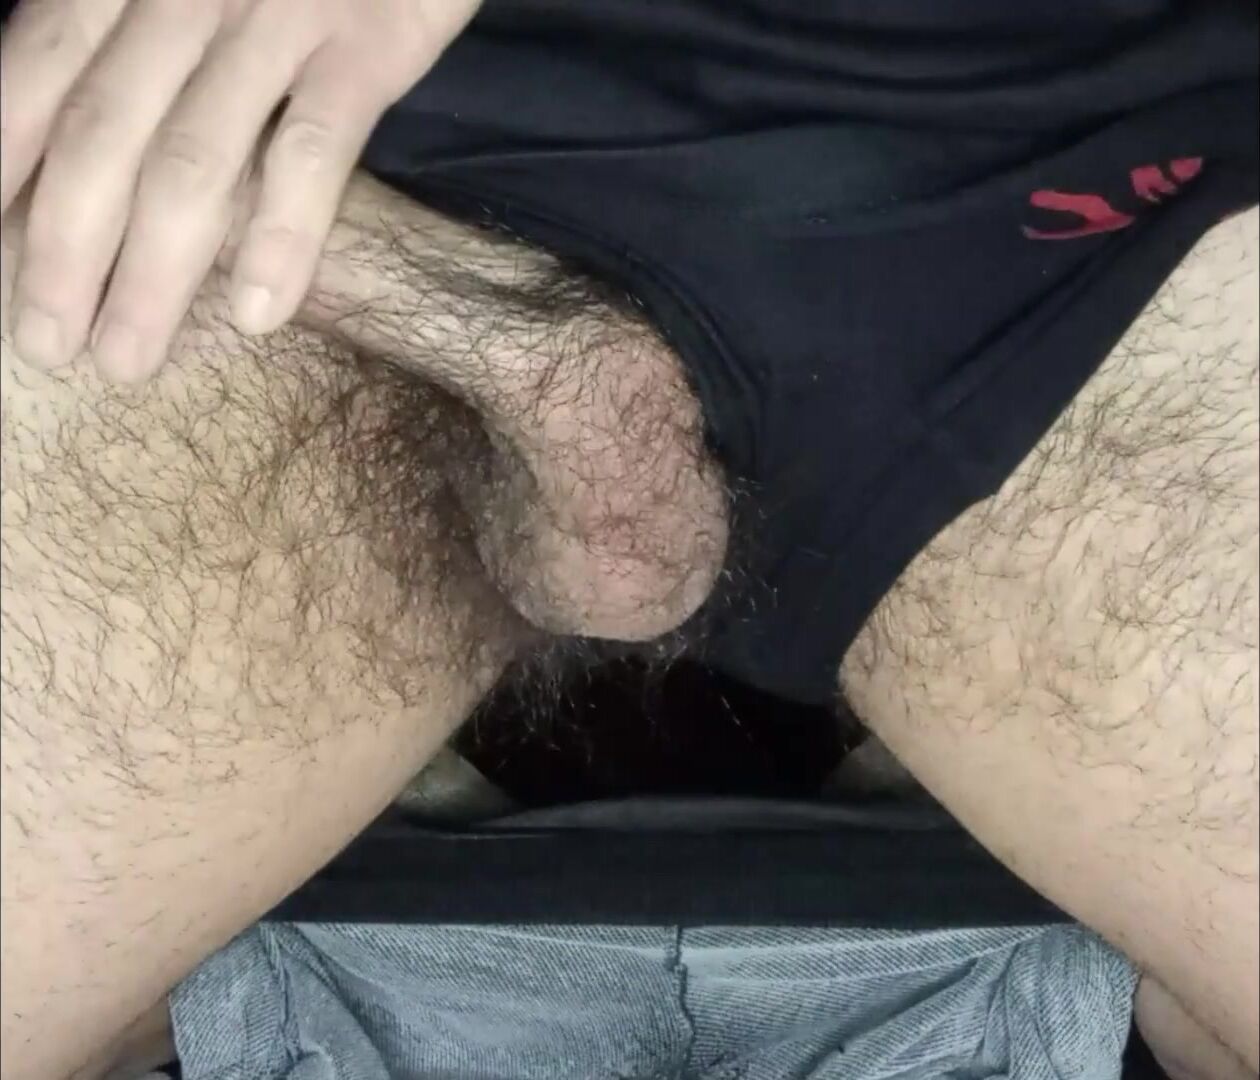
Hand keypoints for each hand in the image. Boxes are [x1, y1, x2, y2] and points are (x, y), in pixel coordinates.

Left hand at [0, 0, 480, 380]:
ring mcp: (276, 16)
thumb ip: (134, 21)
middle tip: (46, 345)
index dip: (4, 168)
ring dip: (153, 272)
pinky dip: (284, 234)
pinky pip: (313, 150)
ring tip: (127, 358)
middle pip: (103, 134)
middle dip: (63, 250)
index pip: (41, 71)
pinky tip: (259, 314)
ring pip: (194, 159)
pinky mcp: (366, 42)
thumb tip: (87, 133)